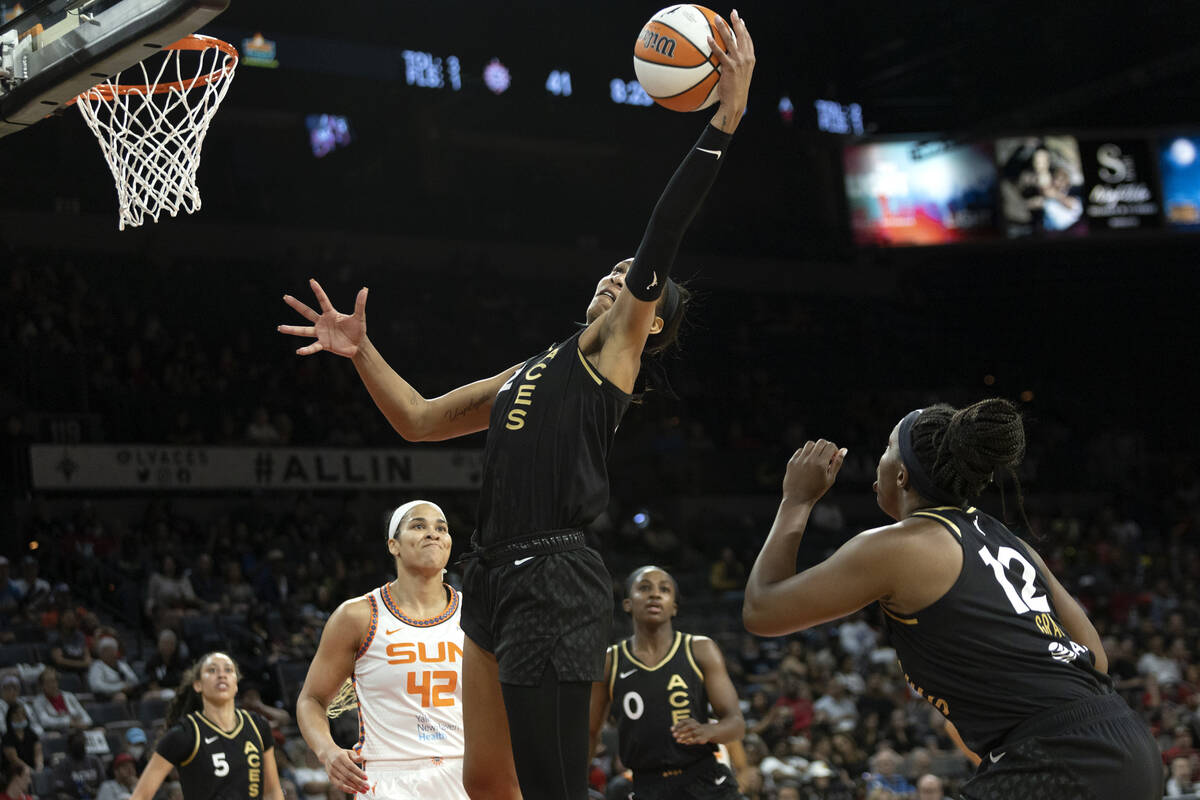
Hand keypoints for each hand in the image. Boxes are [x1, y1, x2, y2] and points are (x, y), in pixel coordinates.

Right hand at [278, 278, 367, 357]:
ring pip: (304, 330)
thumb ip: (360, 304)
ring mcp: (321, 333)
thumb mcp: (360, 317)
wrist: (358, 345)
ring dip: (292, 330)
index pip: (323, 300)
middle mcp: (322, 322)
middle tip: (285, 297)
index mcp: (330, 314)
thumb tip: (365, 289)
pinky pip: (313, 347)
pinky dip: (307, 349)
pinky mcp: (323, 344)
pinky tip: (299, 351)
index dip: (318, 291)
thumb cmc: (358, 330)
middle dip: (296, 305)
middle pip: (307, 312)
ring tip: (280, 328)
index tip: (311, 280)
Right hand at [320, 746, 368, 795]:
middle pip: (348, 775)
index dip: (358, 772)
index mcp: (341, 757)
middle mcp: (335, 765)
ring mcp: (332, 772)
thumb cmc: (342, 754)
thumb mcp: (349, 752)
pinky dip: (346, 789)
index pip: (350, 766)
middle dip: (358, 782)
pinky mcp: (330, 778)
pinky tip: (354, 791)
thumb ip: (356, 756)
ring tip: (363, 790)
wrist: (328, 755)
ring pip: (344, 781)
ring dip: (354, 787)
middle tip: (367, 787)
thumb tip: (363, 758)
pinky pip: (338, 785)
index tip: (366, 778)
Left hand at [670, 717, 712, 744]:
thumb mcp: (688, 726)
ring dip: (685, 737)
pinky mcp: (703, 738)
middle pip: (688, 727)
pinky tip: (686, 743)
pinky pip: (697, 739)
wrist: (708, 731)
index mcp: (692, 721)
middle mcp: (696, 725)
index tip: (672, 730)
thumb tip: (671, 729)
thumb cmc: (695, 728)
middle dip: (681, 731)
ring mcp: (700, 731)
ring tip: (678, 740)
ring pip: (692, 733)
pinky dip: (691, 741)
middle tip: (674, 735)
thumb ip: (680, 727)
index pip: (684, 721)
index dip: (678, 725)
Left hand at [709, 9, 754, 130]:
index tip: (740, 20)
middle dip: (737, 22)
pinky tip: (707, 38)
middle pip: (742, 36)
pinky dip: (714, 45)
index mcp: (750, 60)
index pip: (748, 40)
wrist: (735, 103)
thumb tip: (727, 61)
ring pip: (731, 40)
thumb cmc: (735, 93)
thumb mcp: (739, 77)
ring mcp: (739, 62)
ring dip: (724, 28)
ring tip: (717, 19)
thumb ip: (736, 66)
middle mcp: (747, 58)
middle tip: (732, 12)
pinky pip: (721, 53)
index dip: (744, 29)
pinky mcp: (730, 67)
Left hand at [782, 439, 846, 504]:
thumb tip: (844, 449)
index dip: (834, 450)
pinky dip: (806, 453)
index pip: (830, 446)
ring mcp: (799, 460)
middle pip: (821, 442)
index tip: (833, 458)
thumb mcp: (830, 478)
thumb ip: (837, 463)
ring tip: (816, 459)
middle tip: (826, 457)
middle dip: (826, 447)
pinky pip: (800, 450)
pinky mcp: (792, 461)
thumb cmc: (816, 490)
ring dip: (815, 448)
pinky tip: (807, 463)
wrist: (797, 499)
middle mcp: (810, 459)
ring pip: (810, 444)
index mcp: (821, 464)